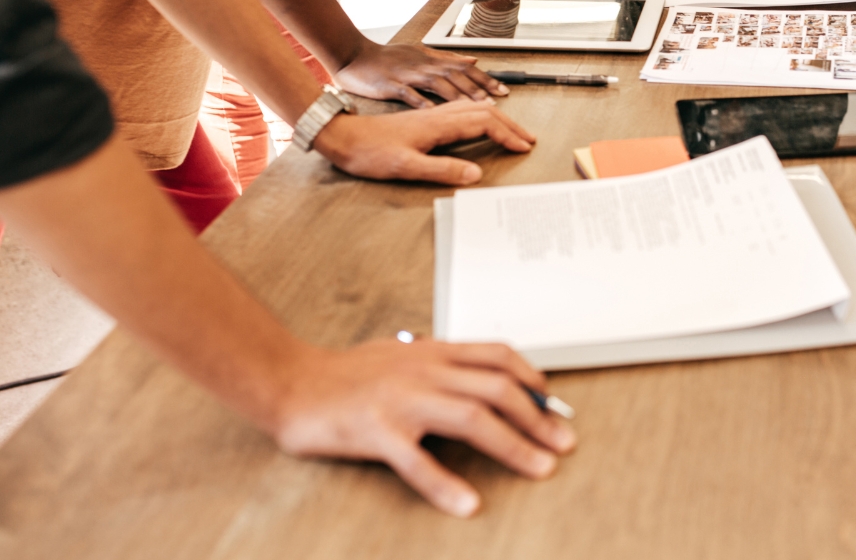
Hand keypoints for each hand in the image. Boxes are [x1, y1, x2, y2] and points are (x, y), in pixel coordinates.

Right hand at [273, 339, 575, 515]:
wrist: (290, 382)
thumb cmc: (345, 373)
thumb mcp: (402, 355)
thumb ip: (440, 364)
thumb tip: (481, 376)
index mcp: (434, 352)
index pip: (499, 356)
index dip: (534, 379)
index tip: (555, 404)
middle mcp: (425, 370)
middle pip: (497, 389)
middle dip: (538, 417)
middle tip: (563, 443)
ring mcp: (402, 400)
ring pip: (472, 418)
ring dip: (514, 445)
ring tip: (540, 468)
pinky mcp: (376, 431)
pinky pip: (418, 461)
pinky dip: (446, 484)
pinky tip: (469, 504)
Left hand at [315, 99, 534, 183]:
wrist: (342, 137)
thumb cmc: (369, 152)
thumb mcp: (405, 167)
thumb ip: (441, 170)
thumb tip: (475, 175)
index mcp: (438, 125)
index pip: (484, 124)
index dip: (507, 135)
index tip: (523, 147)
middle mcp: (438, 115)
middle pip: (484, 112)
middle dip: (510, 125)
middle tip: (528, 139)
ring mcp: (431, 115)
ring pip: (474, 108)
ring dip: (497, 118)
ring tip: (512, 130)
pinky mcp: (424, 119)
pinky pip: (461, 109)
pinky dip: (480, 113)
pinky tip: (478, 119)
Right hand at [335, 41, 507, 105]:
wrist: (353, 56)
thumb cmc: (387, 58)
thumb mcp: (420, 53)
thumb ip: (447, 59)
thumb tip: (473, 61)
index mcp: (432, 61)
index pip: (465, 69)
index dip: (486, 79)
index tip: (504, 91)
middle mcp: (423, 66)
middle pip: (457, 76)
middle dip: (479, 88)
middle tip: (498, 101)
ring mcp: (407, 75)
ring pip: (438, 83)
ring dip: (459, 94)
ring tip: (476, 105)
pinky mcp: (390, 85)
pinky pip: (408, 94)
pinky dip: (421, 102)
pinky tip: (434, 111)